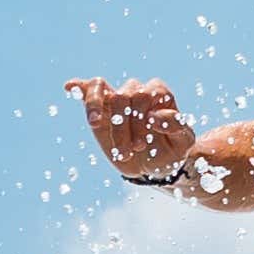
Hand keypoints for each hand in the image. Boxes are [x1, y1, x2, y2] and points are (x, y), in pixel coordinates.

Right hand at [65, 78, 197, 178]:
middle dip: (122, 127)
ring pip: (105, 92)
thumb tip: (154, 117)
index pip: (145, 96)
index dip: (140, 121)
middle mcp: (138, 92)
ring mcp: (118, 98)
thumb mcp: (183, 142)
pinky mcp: (101, 108)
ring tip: (96, 125)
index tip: (140, 145)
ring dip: (100, 112)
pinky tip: (70, 87)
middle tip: (127, 152)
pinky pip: (90, 89)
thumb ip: (176, 126)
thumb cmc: (171, 150)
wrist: (154, 166)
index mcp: (159, 94)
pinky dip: (80, 88)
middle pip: (124, 96)